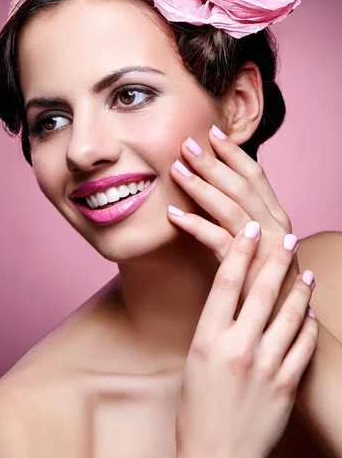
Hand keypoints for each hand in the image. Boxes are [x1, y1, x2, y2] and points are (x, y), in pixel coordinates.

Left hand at [168, 126, 298, 322]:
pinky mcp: (248, 268)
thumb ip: (244, 219)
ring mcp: (265, 246)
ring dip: (201, 185)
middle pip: (241, 185)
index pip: (256, 175)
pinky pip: (218, 239)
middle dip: (213, 161)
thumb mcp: (260, 243)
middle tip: (186, 143)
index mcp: (277, 216)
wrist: (285, 326)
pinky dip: (195, 224)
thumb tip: (215, 193)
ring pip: (231, 206)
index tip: (213, 132)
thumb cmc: (265, 280)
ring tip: (176, 169)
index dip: (234, 152)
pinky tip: (173, 214)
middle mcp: (276, 226)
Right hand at [175, 223, 317, 457]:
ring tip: (305, 271)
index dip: (240, 252)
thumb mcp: (193, 361)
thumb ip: (213, 330)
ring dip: (299, 289)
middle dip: (275, 260)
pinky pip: (303, 346)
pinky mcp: (286, 385)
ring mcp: (266, 366)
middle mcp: (238, 348)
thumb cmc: (196, 411)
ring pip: (290, 315)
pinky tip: (310, 313)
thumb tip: (231, 303)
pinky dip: (308, 326)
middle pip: (261, 292)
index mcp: (207, 340)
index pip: (225, 283)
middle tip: (286, 238)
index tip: (249, 230)